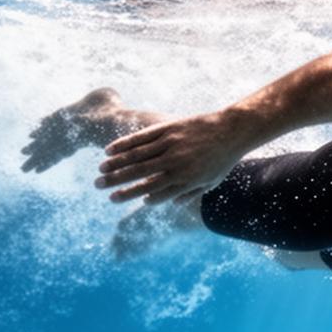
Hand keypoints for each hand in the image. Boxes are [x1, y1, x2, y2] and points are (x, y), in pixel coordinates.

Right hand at [95, 111, 248, 204]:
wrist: (233, 130)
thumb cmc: (223, 160)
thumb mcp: (209, 183)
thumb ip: (188, 193)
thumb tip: (168, 203)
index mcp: (184, 179)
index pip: (150, 191)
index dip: (131, 195)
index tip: (115, 198)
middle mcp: (175, 163)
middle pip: (139, 174)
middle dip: (115, 181)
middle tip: (98, 186)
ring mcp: (171, 144)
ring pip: (137, 155)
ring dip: (116, 163)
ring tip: (100, 170)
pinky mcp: (169, 128)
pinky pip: (142, 137)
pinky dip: (125, 143)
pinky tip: (110, 148)